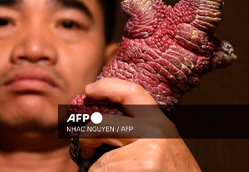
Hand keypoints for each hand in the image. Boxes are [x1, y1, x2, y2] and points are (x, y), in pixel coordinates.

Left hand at [76, 79, 200, 171]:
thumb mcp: (162, 150)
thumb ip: (137, 136)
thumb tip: (97, 125)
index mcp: (161, 125)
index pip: (132, 92)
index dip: (107, 87)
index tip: (89, 89)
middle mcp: (157, 133)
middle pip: (102, 125)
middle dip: (87, 139)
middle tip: (86, 151)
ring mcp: (151, 152)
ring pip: (102, 160)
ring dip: (98, 171)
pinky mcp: (145, 167)